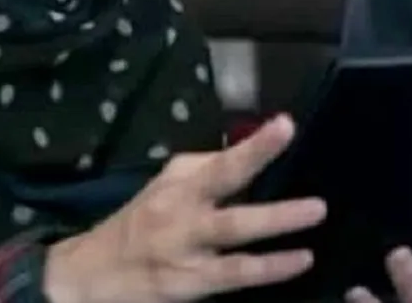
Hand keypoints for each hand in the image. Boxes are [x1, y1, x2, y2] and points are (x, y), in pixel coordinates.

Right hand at [43, 115, 325, 302]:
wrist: (92, 274)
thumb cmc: (142, 221)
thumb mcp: (167, 184)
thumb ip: (206, 166)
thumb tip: (251, 146)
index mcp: (180, 189)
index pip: (222, 164)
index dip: (255, 147)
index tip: (286, 125)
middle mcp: (184, 223)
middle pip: (231, 219)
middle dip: (274, 214)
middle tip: (319, 206)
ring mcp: (187, 260)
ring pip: (235, 256)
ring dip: (275, 252)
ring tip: (311, 242)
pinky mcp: (190, 287)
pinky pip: (233, 280)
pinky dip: (266, 272)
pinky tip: (296, 262)